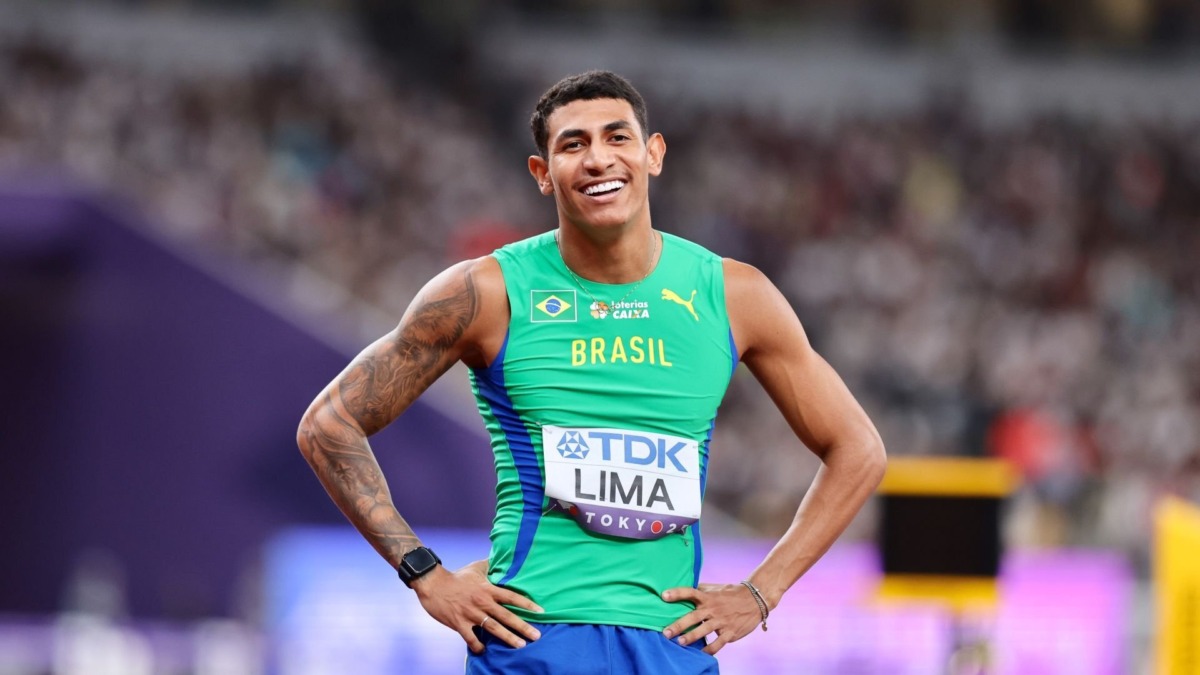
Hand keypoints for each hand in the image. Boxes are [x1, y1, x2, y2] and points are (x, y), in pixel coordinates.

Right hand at [411, 562, 543, 653]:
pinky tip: (485, 651)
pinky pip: (471, 638)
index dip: (527, 604)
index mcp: (488, 589)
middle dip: (522, 627)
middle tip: (536, 636)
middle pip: (506, 616)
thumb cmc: (456, 576)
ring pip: (493, 628)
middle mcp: (482, 602)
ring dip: (508, 638)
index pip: (512, 597)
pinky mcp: (459, 623)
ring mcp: (471, 614)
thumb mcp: (476, 568)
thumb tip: (504, 558)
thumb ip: (491, 565)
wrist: (433, 584)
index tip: (540, 611)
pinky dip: (478, 646)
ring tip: (520, 645)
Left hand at [660, 583, 764, 654]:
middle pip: (693, 616)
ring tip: (680, 643)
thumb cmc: (731, 593)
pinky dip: (709, 650)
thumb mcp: (716, 588)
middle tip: (666, 632)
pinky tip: (700, 654)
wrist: (755, 600)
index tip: (663, 595)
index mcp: (708, 597)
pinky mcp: (730, 633)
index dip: (677, 593)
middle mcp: (713, 609)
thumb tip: (683, 588)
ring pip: (704, 631)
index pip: (690, 592)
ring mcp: (722, 621)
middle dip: (678, 625)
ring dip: (691, 637)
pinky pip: (718, 644)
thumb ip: (700, 589)